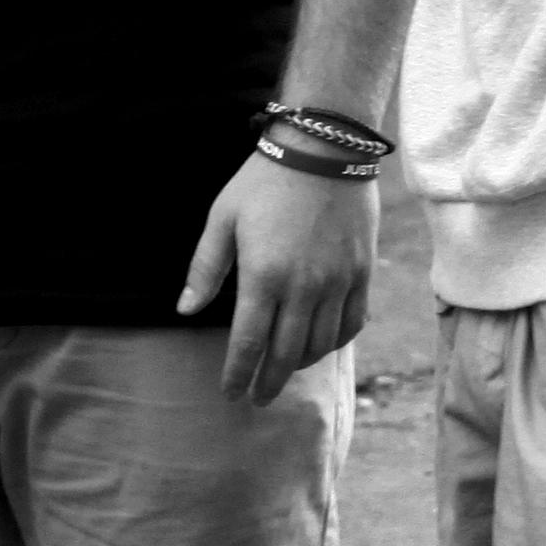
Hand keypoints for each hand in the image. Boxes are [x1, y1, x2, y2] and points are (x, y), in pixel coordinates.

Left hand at [178, 152, 378, 405]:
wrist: (324, 148)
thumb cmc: (263, 181)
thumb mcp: (222, 218)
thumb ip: (205, 269)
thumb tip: (184, 310)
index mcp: (263, 276)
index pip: (248, 344)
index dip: (238, 375)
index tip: (231, 393)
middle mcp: (303, 287)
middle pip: (286, 355)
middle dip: (269, 382)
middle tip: (259, 398)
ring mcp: (337, 282)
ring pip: (320, 344)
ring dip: (300, 364)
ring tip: (286, 369)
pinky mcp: (361, 273)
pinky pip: (351, 323)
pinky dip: (334, 342)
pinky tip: (320, 343)